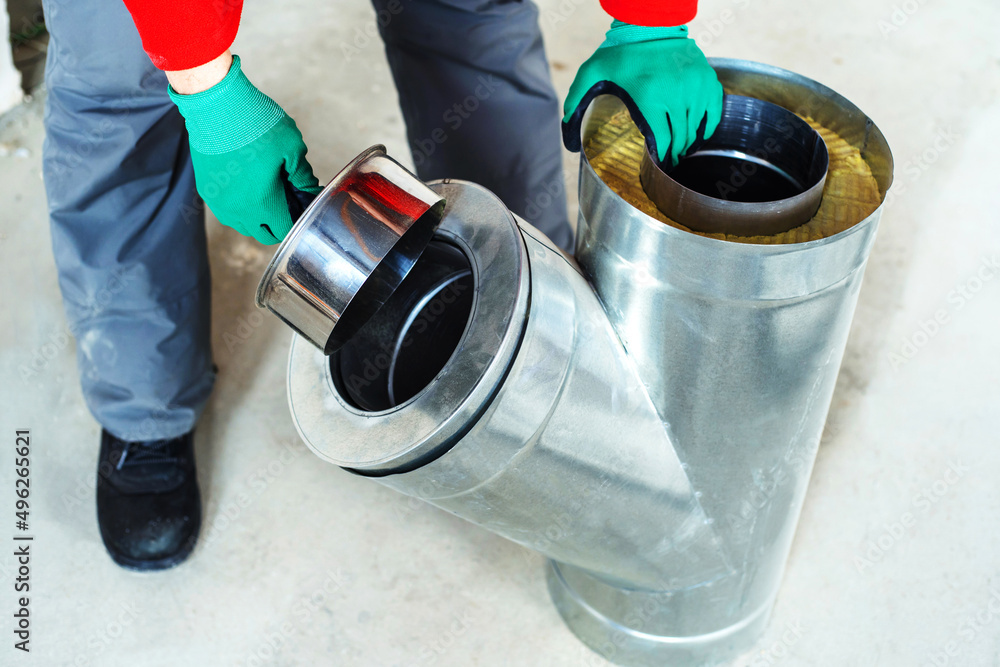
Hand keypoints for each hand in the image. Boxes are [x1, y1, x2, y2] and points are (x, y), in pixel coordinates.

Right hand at [168, 54, 321, 243]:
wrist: (215, 104)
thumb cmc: (255, 123)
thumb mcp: (292, 148)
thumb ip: (303, 176)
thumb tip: (309, 190)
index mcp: (263, 203)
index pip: (284, 229)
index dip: (297, 219)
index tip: (302, 204)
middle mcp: (238, 209)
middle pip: (263, 233)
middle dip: (279, 223)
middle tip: (289, 202)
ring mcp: (219, 201)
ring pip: (243, 225)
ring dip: (258, 218)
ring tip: (269, 195)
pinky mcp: (206, 190)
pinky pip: (227, 211)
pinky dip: (240, 208)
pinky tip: (249, 189)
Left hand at [562, 21, 722, 166]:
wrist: (650, 24)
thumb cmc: (620, 51)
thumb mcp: (591, 73)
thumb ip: (575, 102)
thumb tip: (568, 139)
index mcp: (649, 96)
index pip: (661, 139)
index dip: (661, 157)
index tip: (658, 165)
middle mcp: (676, 93)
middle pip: (680, 137)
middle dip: (674, 154)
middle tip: (669, 161)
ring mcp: (695, 86)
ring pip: (696, 128)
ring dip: (689, 143)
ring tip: (681, 150)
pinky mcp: (707, 79)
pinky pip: (713, 112)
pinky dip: (707, 126)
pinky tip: (698, 134)